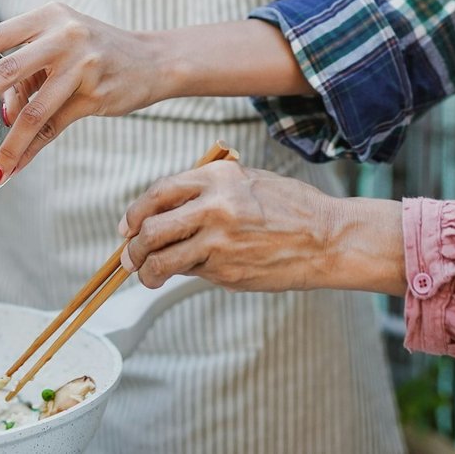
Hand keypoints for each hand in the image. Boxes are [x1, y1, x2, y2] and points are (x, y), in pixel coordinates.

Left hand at [0, 3, 169, 184]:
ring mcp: (82, 63)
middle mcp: (63, 34)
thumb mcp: (61, 46)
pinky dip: (33, 150)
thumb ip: (28, 73)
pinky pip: (56, 127)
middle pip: (6, 71)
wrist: (155, 60)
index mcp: (46, 17)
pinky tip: (15, 168)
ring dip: (9, 144)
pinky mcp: (96, 93)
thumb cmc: (98, 52)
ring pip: (34, 110)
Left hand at [119, 162, 405, 294]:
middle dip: (133, 246)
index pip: (158, 193)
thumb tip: (164, 212)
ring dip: (146, 270)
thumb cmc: (288, 208)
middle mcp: (214, 207)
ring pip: (161, 259)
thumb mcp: (247, 182)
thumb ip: (207, 191)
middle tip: (130, 255)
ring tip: (148, 274)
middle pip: (150, 228)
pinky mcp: (226, 271)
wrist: (325, 238)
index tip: (129, 225)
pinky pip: (190, 273)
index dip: (135, 212)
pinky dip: (182, 275)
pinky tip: (189, 272)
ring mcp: (219, 242)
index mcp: (218, 178)